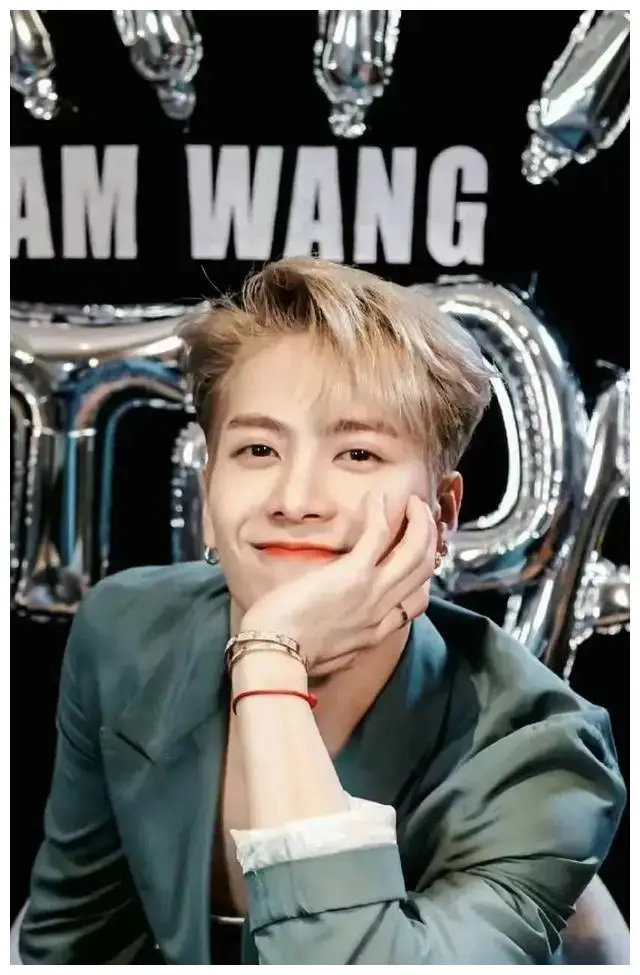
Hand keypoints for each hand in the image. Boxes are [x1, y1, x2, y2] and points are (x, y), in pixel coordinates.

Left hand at [239, 493, 438, 671]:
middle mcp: (381, 614)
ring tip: (411, 502)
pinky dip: (382, 513)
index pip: (416, 602)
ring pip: (415, 553)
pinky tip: (378, 497)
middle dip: (428, 539)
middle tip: (420, 516)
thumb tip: (335, 636)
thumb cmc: (284, 657)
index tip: (419, 553)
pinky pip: (379, 536)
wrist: (273, 658)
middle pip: (423, 572)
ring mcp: (371, 594)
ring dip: (418, 522)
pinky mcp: (353, 575)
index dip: (423, 574)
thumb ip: (339, 642)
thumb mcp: (324, 656)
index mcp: (373, 634)